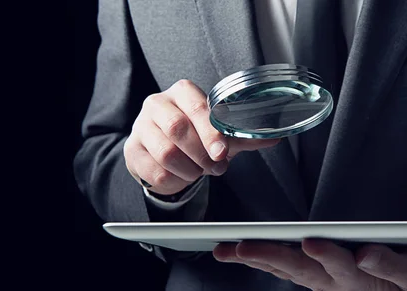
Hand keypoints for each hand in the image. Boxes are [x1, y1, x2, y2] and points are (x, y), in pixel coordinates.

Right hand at [124, 79, 279, 194]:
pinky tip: (182, 176)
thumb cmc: (193, 136)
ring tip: (200, 172)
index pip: (196, 106)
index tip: (222, 151)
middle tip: (217, 167)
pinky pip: (154, 171)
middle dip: (202, 154)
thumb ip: (243, 134)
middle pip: (178, 128)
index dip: (211, 131)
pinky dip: (174, 180)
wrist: (161, 151)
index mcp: (182, 92)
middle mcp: (157, 104)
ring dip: (190, 169)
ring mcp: (140, 127)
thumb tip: (274, 137)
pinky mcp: (132, 151)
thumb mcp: (218, 133)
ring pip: (166, 152)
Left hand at [213, 240, 406, 290]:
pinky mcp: (309, 277)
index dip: (326, 254)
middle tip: (242, 248)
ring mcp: (317, 281)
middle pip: (299, 268)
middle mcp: (331, 281)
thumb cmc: (402, 281)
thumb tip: (365, 253)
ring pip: (283, 269)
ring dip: (255, 260)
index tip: (310, 242)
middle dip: (270, 256)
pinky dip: (258, 261)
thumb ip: (391, 264)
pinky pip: (280, 270)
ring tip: (227, 250)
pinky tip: (235, 253)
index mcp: (357, 276)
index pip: (341, 264)